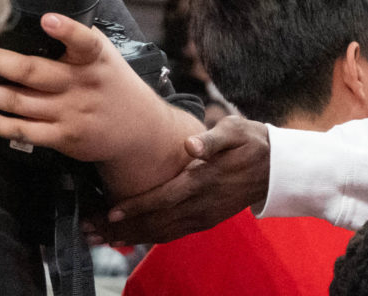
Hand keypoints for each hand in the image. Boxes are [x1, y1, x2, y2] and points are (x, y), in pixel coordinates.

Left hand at [0, 13, 204, 197]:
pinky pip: (23, 131)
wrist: (140, 128)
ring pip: (20, 102)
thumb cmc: (115, 84)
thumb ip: (80, 40)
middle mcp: (83, 84)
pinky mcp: (64, 137)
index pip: (84, 41)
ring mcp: (72, 112)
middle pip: (33, 72)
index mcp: (96, 59)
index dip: (66, 29)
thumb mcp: (107, 57)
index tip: (47, 18)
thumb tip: (45, 14)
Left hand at [89, 116, 269, 244]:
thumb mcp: (237, 129)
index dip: (135, 207)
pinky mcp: (207, 221)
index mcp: (205, 181)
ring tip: (99, 238)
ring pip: (161, 233)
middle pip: (155, 223)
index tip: (109, 212)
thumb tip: (190, 145)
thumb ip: (213, 138)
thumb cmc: (252, 142)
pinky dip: (148, 238)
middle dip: (120, 229)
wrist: (278, 167)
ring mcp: (205, 216)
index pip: (163, 199)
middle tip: (89, 230)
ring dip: (129, 237)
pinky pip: (173, 234)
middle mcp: (203, 205)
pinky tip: (131, 237)